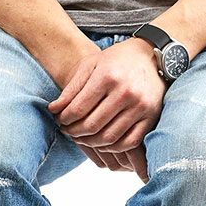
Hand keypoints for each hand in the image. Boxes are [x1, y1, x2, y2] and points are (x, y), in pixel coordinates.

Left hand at [48, 36, 166, 181]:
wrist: (152, 57)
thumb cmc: (116, 61)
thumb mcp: (91, 65)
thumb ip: (71, 88)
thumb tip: (54, 110)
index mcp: (108, 77)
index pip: (78, 109)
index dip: (64, 119)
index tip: (59, 120)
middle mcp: (126, 92)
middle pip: (92, 126)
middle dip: (74, 132)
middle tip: (68, 131)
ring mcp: (140, 107)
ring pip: (109, 138)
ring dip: (90, 142)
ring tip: (82, 137)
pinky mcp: (150, 118)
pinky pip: (128, 143)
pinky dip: (112, 148)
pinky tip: (102, 141)